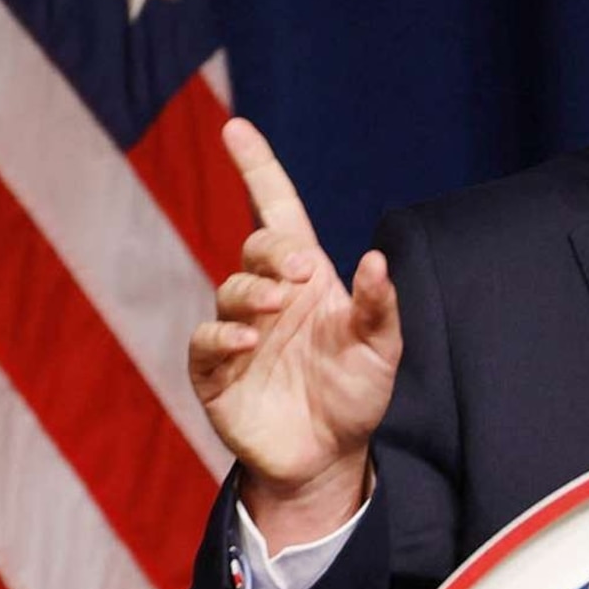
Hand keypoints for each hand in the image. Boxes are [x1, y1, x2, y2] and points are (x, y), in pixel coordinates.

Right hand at [188, 117, 402, 540]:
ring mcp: (238, 333)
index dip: (257, 169)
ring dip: (252, 292)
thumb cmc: (354, 396)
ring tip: (278, 308)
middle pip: (255, 249)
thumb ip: (379, 307)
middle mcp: (268, 298)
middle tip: (302, 273)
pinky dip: (225, 336)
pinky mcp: (215, 372)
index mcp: (305, 281)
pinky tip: (250, 341)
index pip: (275, 211)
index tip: (235, 128)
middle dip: (273, 251)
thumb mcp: (380, 351)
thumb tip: (377, 260)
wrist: (327, 459)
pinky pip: (207, 342)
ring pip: (230, 291)